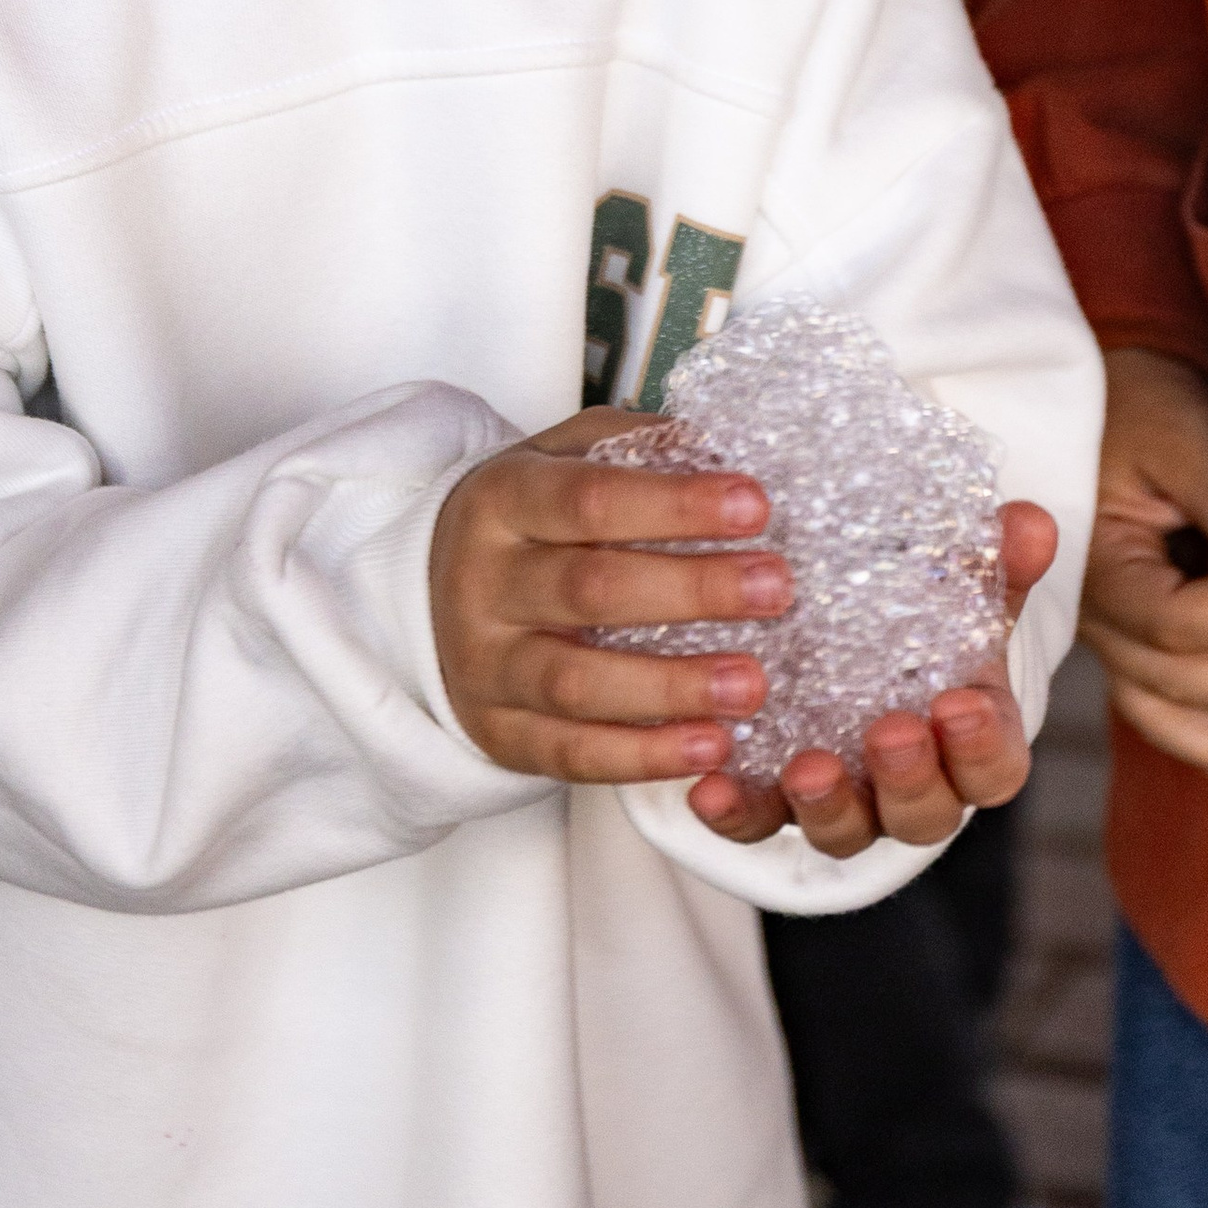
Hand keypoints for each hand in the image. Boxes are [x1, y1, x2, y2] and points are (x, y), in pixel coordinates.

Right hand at [432, 408, 795, 790]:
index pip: (590, 499)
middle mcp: (484, 582)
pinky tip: (710, 746)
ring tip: (751, 685)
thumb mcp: (562, 459)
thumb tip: (725, 454)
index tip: (755, 505)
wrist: (431, 591)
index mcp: (503, 500)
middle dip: (692, 590)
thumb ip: (635, 451)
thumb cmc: (529, 519)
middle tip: (776, 588)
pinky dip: (644, 756)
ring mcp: (485, 664)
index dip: (675, 504)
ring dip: (673, 687)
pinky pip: (572, 754)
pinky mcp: (498, 731)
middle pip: (589, 590)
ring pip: (578, 683)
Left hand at [688, 501, 1058, 859]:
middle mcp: (910, 788)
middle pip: (924, 815)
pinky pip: (755, 823)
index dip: (981, 747)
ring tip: (805, 769)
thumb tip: (1029, 522)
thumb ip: (993, 561)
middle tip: (890, 732)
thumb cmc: (921, 620)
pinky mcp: (772, 801)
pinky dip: (736, 811)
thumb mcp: (958, 586)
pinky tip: (709, 785)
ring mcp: (843, 803)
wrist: (849, 636)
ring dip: (827, 807)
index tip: (961, 704)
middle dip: (910, 779)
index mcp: (968, 741)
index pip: (993, 767)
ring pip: (844, 831)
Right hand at [1080, 347, 1207, 805]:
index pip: (1174, 620)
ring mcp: (1120, 640)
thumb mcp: (1183, 430)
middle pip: (1181, 680)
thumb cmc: (1141, 404)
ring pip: (1171, 720)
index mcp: (1099, 563)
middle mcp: (1101, 618)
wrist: (1107, 399)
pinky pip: (1172, 717)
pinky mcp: (1146, 646)